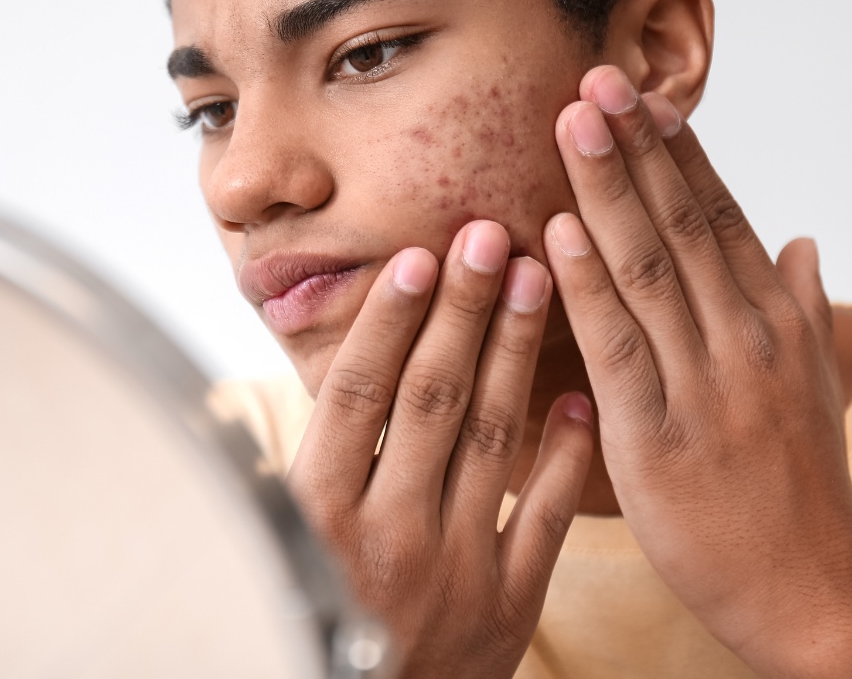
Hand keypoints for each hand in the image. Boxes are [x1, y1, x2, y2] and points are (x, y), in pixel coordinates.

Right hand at [288, 221, 593, 678]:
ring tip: (536, 279)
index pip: (359, 395)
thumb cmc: (305, 615)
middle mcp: (386, 534)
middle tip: (490, 236)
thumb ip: (291, 465)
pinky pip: (545, 516)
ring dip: (514, 352)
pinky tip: (577, 392)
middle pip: (432, 398)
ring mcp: (453, 569)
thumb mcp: (274, 544)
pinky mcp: (508, 605)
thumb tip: (283, 380)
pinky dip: (564, 452)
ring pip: (491, 438)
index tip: (417, 257)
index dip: (389, 320)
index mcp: (317, 515)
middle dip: (463, 310)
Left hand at [545, 65, 851, 676]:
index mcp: (773, 320)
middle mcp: (744, 337)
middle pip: (680, 223)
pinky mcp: (659, 436)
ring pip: (648, 266)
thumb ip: (805, 305)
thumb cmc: (799, 488)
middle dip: (635, 145)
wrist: (814, 593)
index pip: (718, 214)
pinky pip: (618, 346)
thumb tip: (804, 241)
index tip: (638, 94)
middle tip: (594, 77)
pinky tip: (559, 231)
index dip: (676, 150)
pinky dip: (589, 284)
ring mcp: (705, 384)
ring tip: (572, 122)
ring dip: (607, 188)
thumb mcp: (811, 383)